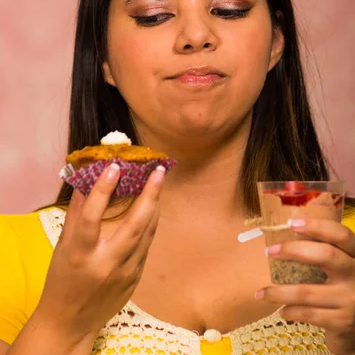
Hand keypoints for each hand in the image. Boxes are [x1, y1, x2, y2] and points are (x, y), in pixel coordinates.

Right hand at [35, 163, 165, 343]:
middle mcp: (105, 264)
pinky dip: (149, 224)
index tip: (115, 166)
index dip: (103, 190)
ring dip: (154, 205)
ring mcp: (124, 273)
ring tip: (158, 181)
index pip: (92, 217)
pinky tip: (152, 207)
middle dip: (149, 195)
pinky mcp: (135, 278)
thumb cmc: (61, 279)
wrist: (70, 322)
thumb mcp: (63, 246)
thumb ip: (77, 212)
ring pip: (147, 233)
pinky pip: (146, 245)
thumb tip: (86, 177)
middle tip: (158, 170)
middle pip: (134, 225)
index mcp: (80, 254)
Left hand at [254, 218, 354, 354]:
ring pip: (307, 292)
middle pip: (326, 255)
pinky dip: (290, 311)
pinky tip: (282, 310)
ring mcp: (351, 299)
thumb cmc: (345, 289)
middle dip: (293, 250)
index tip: (291, 223)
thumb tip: (284, 235)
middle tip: (270, 251)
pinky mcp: (343, 321)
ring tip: (261, 293)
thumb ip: (326, 251)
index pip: (341, 234)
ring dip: (279, 292)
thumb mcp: (344, 267)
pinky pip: (308, 314)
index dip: (317, 226)